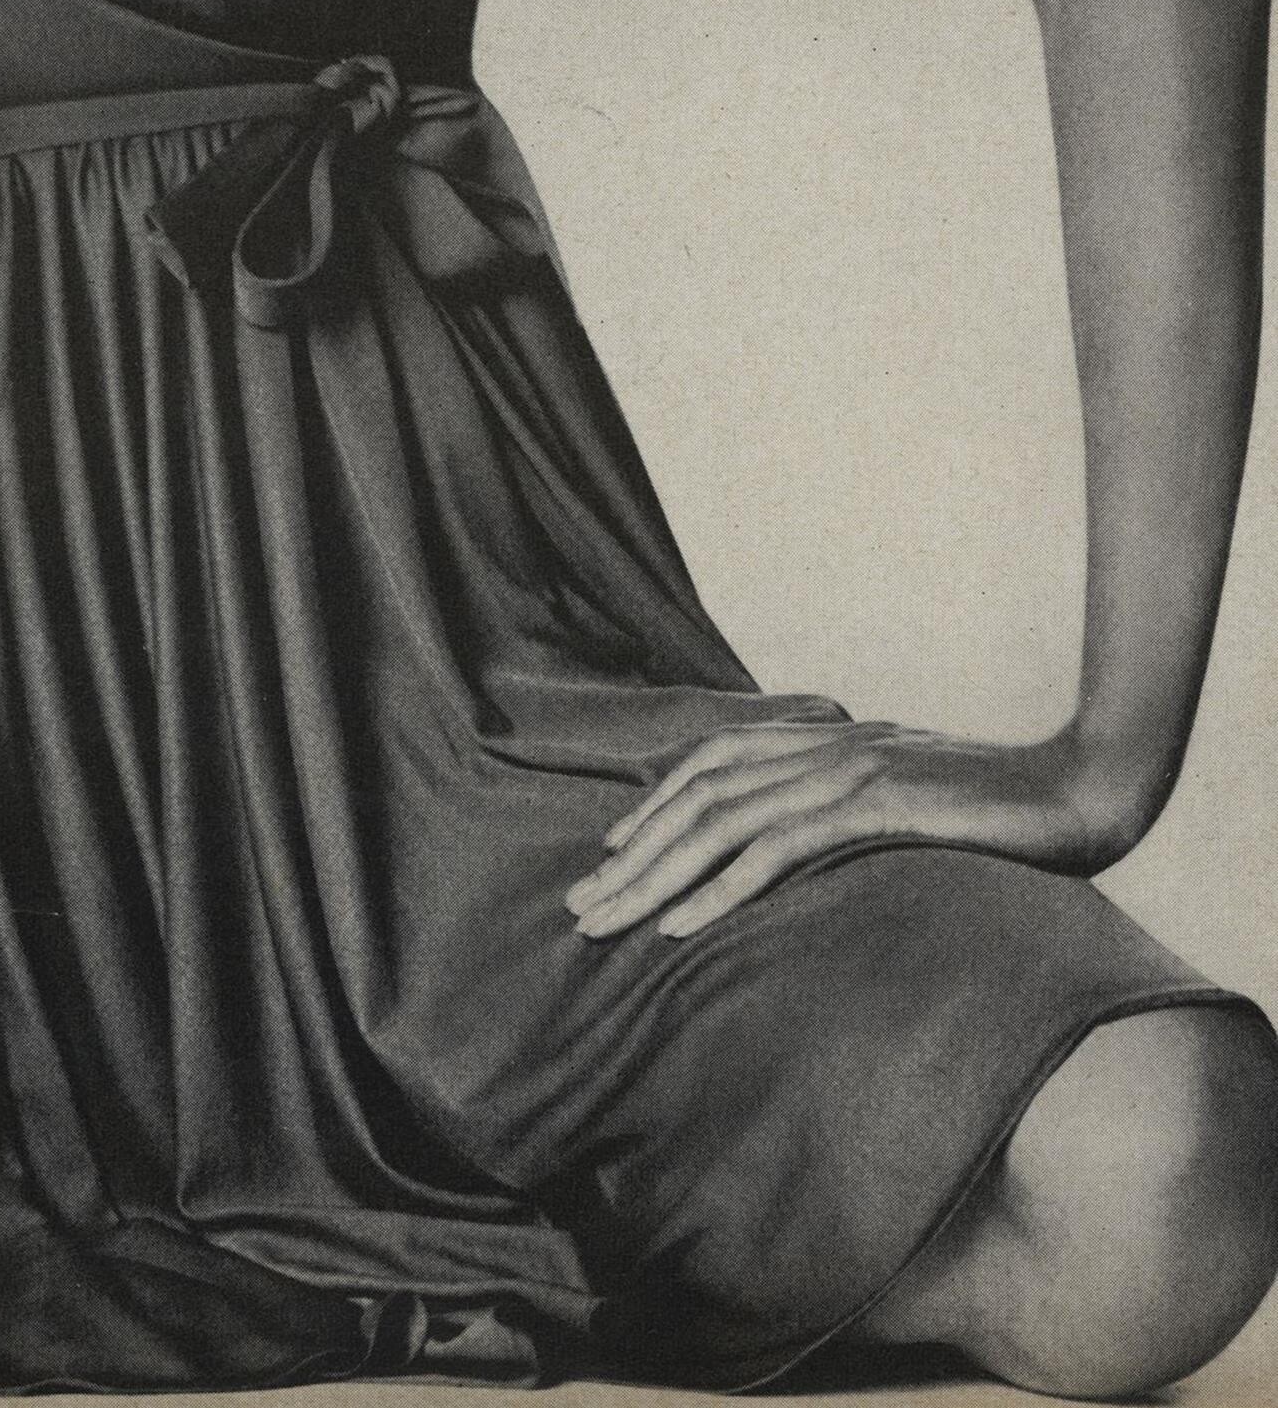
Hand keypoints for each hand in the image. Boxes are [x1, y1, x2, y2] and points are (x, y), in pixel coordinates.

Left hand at [564, 721, 1145, 942]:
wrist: (1085, 788)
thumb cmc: (1007, 805)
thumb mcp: (917, 794)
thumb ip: (861, 802)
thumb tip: (814, 836)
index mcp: (829, 738)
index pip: (715, 765)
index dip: (658, 806)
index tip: (613, 855)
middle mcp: (823, 748)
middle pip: (700, 798)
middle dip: (632, 856)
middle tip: (580, 907)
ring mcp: (845, 774)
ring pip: (722, 825)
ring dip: (655, 878)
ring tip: (608, 924)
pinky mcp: (872, 809)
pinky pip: (777, 852)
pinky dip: (720, 890)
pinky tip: (680, 927)